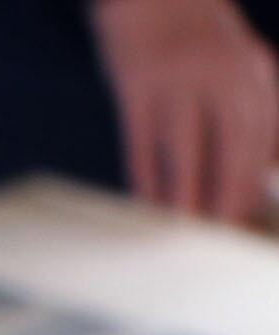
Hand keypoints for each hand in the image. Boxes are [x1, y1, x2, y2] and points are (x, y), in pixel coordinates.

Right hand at [92, 0, 278, 220]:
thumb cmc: (196, 38)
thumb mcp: (240, 62)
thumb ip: (255, 107)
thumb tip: (268, 167)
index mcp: (253, 68)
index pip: (264, 131)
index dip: (255, 177)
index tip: (246, 214)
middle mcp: (221, 71)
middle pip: (232, 142)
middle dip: (228, 190)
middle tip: (219, 229)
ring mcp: (176, 78)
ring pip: (185, 145)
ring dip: (185, 189)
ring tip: (183, 225)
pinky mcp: (136, 84)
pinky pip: (141, 139)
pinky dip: (143, 173)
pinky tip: (144, 199)